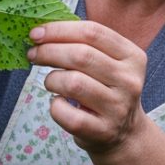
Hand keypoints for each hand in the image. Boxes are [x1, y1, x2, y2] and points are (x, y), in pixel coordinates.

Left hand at [27, 21, 148, 155]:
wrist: (125, 134)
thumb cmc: (106, 91)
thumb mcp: (108, 63)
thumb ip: (84, 44)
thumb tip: (42, 31)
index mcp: (132, 56)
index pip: (93, 32)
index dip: (59, 30)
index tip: (36, 33)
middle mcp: (129, 81)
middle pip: (81, 55)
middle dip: (48, 52)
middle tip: (33, 54)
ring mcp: (117, 108)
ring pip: (72, 83)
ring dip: (51, 79)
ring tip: (51, 82)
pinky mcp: (102, 130)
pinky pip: (65, 112)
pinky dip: (54, 106)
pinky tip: (59, 103)